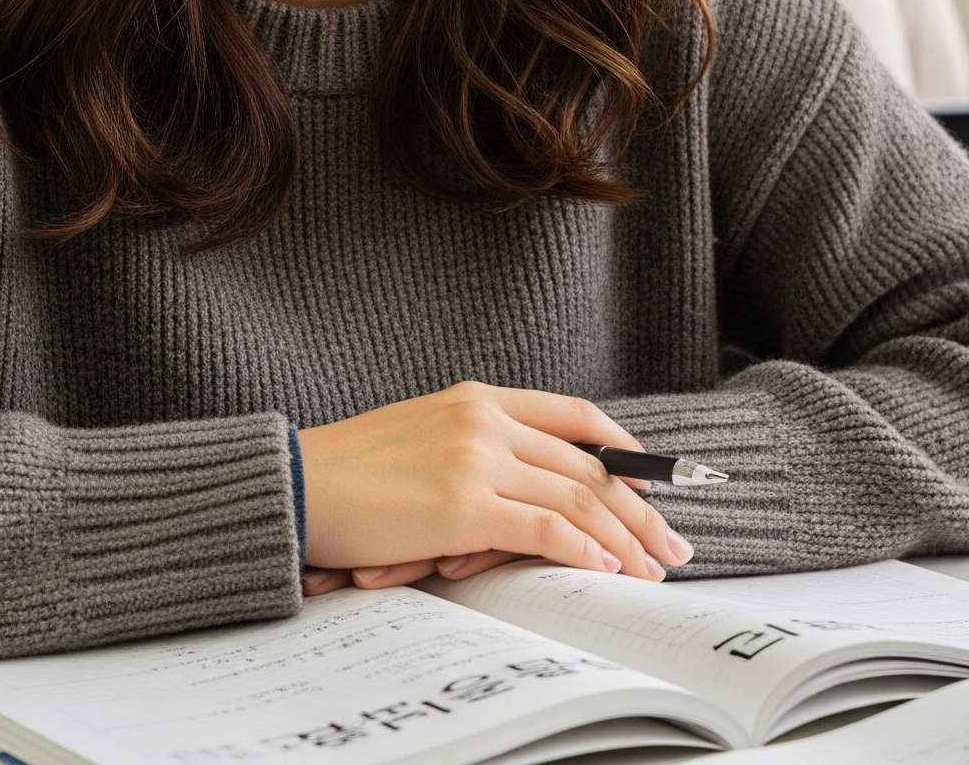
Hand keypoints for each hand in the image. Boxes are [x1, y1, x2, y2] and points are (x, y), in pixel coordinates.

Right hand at [296, 382, 693, 583]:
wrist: (296, 483)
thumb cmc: (352, 472)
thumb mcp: (425, 436)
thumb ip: (478, 448)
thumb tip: (529, 490)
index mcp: (479, 398)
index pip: (574, 416)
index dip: (623, 450)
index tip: (653, 482)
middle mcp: (486, 420)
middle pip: (587, 464)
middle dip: (639, 507)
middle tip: (673, 542)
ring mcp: (476, 459)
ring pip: (576, 497)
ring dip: (623, 538)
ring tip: (650, 568)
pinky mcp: (462, 505)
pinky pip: (543, 529)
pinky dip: (582, 551)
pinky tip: (604, 570)